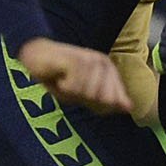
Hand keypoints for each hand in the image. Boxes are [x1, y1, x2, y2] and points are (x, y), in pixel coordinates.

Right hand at [19, 39, 133, 115]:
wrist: (36, 57)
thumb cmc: (59, 77)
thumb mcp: (84, 93)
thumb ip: (107, 100)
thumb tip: (130, 108)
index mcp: (109, 70)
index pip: (114, 100)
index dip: (97, 105)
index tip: (81, 96)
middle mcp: (103, 63)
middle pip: (103, 100)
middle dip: (85, 100)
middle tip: (72, 87)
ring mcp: (91, 60)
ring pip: (89, 94)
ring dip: (73, 93)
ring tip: (65, 80)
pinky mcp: (77, 60)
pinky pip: (75, 87)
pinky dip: (64, 87)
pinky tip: (60, 77)